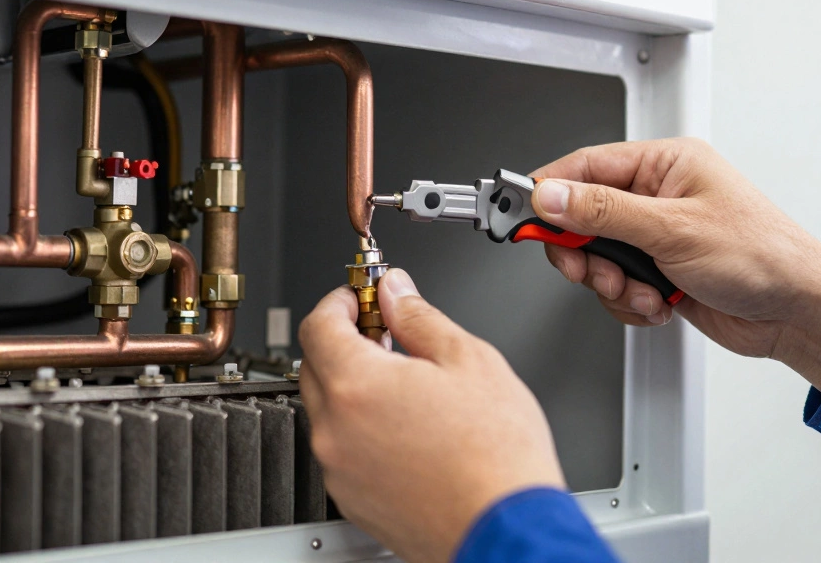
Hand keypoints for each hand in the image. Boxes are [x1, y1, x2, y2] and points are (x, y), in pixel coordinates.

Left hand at [298, 268, 565, 562]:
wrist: (505, 529)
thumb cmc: (495, 456)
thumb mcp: (467, 359)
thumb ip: (419, 316)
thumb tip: (396, 291)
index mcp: (356, 385)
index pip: (317, 324)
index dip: (340, 301)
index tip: (362, 297)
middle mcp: (335, 430)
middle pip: (315, 365)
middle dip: (346, 341)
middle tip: (388, 333)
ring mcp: (339, 470)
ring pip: (329, 411)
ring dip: (354, 388)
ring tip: (407, 385)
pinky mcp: (352, 499)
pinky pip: (342, 450)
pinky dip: (362, 430)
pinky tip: (407, 428)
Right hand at [530, 138, 820, 393]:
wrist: (800, 313)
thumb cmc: (765, 257)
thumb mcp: (674, 229)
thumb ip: (603, 212)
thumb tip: (552, 195)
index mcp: (665, 165)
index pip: (584, 167)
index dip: (549, 193)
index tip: (520, 216)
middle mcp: (659, 196)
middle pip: (582, 216)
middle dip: (585, 253)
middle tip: (589, 270)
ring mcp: (658, 236)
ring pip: (597, 257)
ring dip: (612, 284)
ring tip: (644, 290)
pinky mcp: (660, 271)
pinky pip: (616, 286)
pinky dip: (631, 302)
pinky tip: (661, 303)